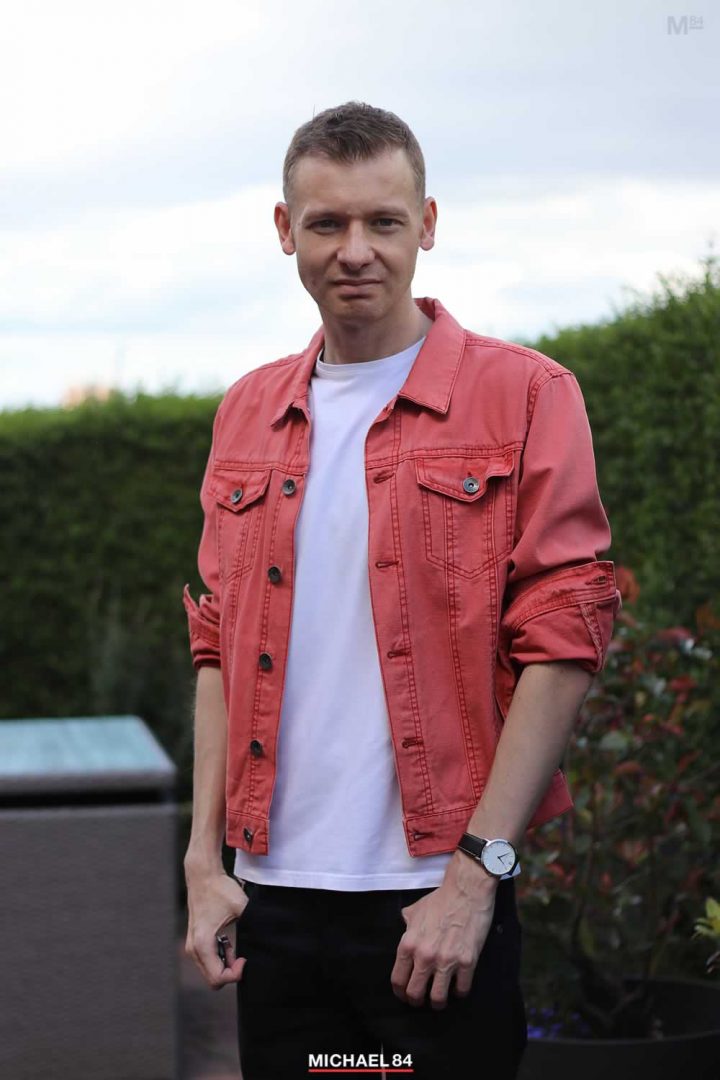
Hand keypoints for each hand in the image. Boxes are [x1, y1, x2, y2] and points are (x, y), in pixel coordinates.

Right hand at [185, 868, 249, 989]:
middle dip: (230, 972)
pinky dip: (218, 957)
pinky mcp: (194, 941)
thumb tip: (270, 934)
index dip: (235, 974)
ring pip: (209, 971)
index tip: (245, 958)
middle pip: (212, 980)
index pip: (218, 978)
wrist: (203, 875)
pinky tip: (227, 942)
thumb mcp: (241, 906)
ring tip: (234, 946)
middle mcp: (193, 949)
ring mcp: (191, 946)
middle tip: (241, 955)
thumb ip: (255, 922)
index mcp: (202, 944)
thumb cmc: (220, 889)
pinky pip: (207, 961)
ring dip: (224, 964)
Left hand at [390, 858, 497, 1009]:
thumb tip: (405, 928)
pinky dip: (458, 992)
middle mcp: (425, 956)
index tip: (405, 995)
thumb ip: (407, 924)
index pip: (398, 979)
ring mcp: (447, 961)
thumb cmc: (441, 899)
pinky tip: (457, 986)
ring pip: (437, 998)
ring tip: (439, 1000)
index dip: (400, 992)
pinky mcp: (467, 962)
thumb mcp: (415, 910)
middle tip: (421, 1000)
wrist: (466, 891)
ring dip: (437, 1003)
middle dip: (416, 1001)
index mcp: (409, 944)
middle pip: (414, 994)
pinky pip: (461, 989)